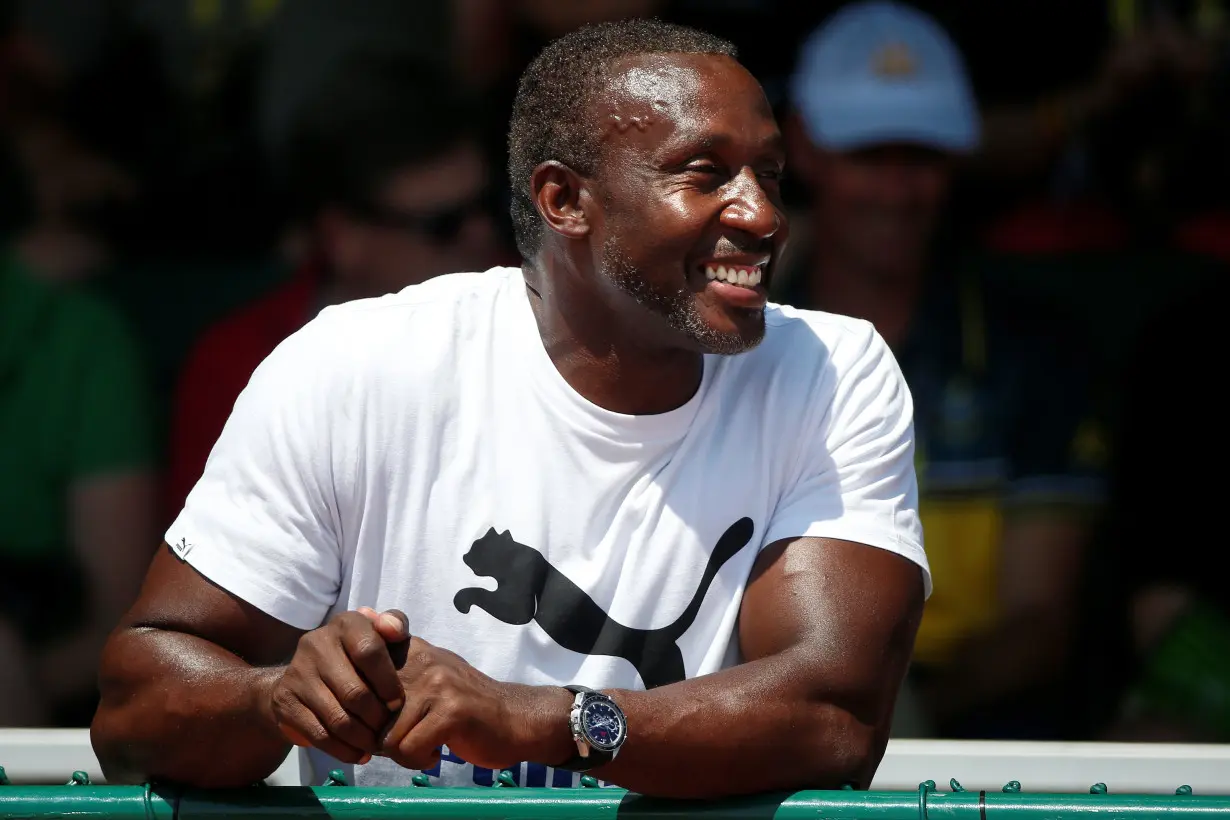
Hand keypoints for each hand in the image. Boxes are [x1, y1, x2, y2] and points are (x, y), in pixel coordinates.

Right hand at [267, 608, 409, 763]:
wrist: (301, 678)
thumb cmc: (354, 657)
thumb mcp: (376, 636)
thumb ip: (394, 625)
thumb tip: (395, 631)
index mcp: (345, 624)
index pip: (369, 651)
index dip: (388, 682)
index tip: (397, 702)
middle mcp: (316, 643)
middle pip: (354, 692)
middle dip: (377, 717)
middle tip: (388, 730)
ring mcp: (297, 673)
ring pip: (338, 718)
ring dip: (362, 738)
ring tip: (376, 745)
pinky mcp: (284, 702)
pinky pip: (319, 735)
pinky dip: (344, 750)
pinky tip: (359, 754)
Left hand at [373, 634, 571, 771]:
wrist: (517, 719)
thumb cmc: (465, 703)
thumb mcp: (429, 671)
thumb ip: (397, 654)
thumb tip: (364, 614)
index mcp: (413, 649)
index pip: (362, 668)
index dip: (362, 705)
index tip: (383, 715)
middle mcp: (422, 660)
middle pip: (369, 713)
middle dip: (381, 736)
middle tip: (406, 738)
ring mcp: (438, 684)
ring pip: (387, 737)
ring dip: (403, 753)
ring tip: (425, 744)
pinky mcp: (450, 712)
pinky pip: (408, 750)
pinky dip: (419, 760)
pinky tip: (437, 751)